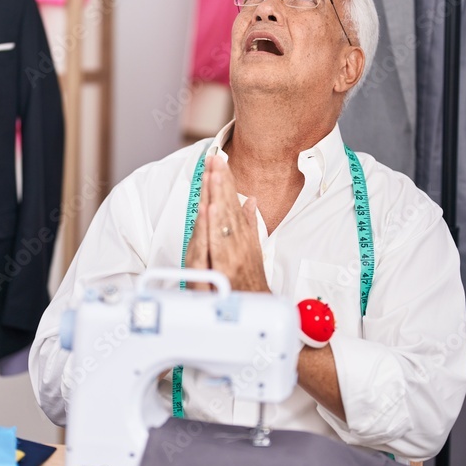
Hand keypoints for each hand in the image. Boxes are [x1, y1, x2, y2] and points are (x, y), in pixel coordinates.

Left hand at [184, 155, 268, 292]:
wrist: (256, 307)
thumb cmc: (251, 280)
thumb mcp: (253, 249)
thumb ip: (250, 224)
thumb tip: (249, 202)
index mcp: (242, 235)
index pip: (231, 203)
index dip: (225, 181)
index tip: (219, 160)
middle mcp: (238, 242)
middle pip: (227, 207)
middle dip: (220, 180)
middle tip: (215, 157)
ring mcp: (231, 254)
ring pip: (222, 220)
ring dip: (217, 195)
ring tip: (213, 174)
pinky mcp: (224, 268)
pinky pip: (216, 243)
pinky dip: (212, 224)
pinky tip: (209, 207)